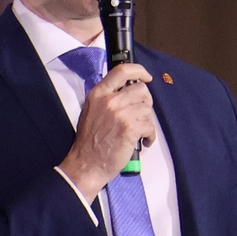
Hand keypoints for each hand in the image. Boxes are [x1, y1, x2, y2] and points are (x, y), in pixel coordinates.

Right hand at [57, 62, 160, 199]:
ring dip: (147, 121)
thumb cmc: (89, 142)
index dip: (139, 71)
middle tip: (141, 115)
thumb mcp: (92, 111)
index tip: (146, 77)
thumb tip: (130, 92)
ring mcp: (120, 114)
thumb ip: (108, 98)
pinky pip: (150, 126)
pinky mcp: (129, 128)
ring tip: (139, 132)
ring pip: (147, 109)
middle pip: (141, 90)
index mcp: (99, 94)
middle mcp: (109, 100)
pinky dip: (150, 136)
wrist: (86, 164)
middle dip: (146, 103)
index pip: (122, 71)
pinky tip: (143, 141)